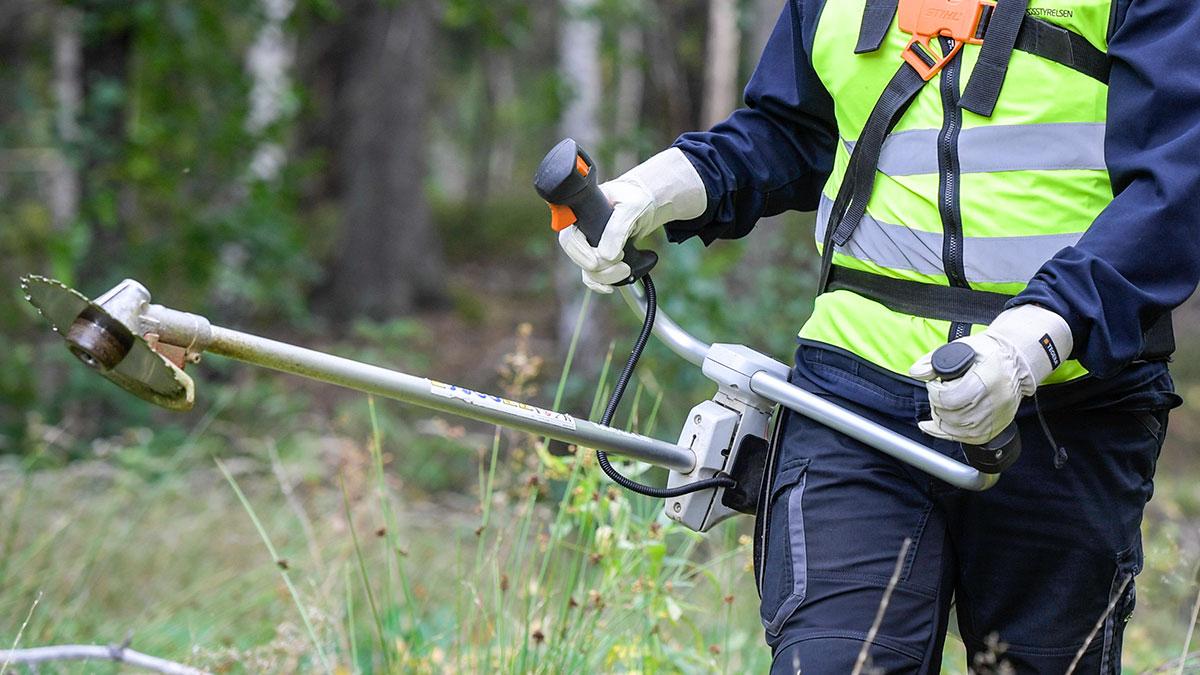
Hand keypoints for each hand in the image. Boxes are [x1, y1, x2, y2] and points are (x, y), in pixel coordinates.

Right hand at [557, 147, 705, 292]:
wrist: (644, 206)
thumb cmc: (635, 199)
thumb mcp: (631, 207)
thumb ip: (618, 229)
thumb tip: (606, 256)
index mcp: (580, 214)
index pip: (569, 238)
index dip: (581, 253)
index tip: (595, 263)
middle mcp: (580, 231)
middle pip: (578, 258)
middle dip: (601, 268)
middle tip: (624, 265)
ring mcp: (587, 246)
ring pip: (587, 271)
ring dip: (607, 276)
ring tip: (627, 269)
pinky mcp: (597, 257)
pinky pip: (592, 276)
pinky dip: (602, 284)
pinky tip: (612, 286)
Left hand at [909, 305, 1072, 444]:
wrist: (1016, 362)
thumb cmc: (989, 353)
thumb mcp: (962, 347)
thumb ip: (934, 360)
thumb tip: (916, 373)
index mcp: (985, 380)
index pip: (950, 398)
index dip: (935, 392)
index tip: (934, 383)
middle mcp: (993, 402)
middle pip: (952, 416)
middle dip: (936, 404)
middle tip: (938, 392)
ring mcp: (995, 418)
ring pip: (957, 430)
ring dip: (941, 418)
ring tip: (942, 404)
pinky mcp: (995, 428)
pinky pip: (967, 439)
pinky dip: (947, 433)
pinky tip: (934, 425)